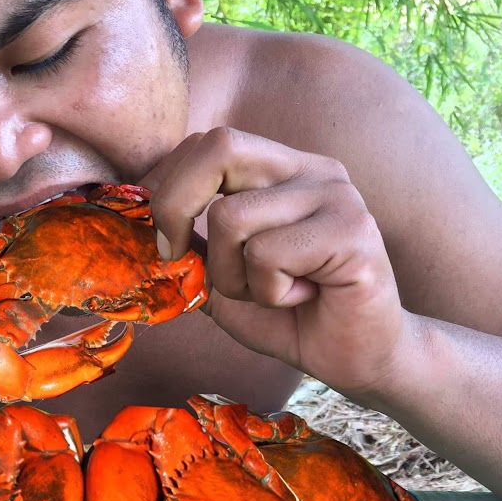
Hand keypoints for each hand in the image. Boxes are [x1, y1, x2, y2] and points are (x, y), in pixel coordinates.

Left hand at [142, 128, 408, 396]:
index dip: (167, 186)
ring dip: (231, 276)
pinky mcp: (353, 231)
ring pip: (232, 218)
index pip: (208, 142)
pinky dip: (269, 292)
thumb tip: (144, 224)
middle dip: (176, 206)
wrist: (357, 358)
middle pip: (219, 147)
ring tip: (270, 292)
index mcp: (282, 170)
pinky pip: (268, 255)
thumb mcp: (223, 279)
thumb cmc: (289, 317)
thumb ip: (192, 247)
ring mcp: (336, 195)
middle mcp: (311, 170)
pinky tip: (302, 298)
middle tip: (176, 256)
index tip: (161, 239)